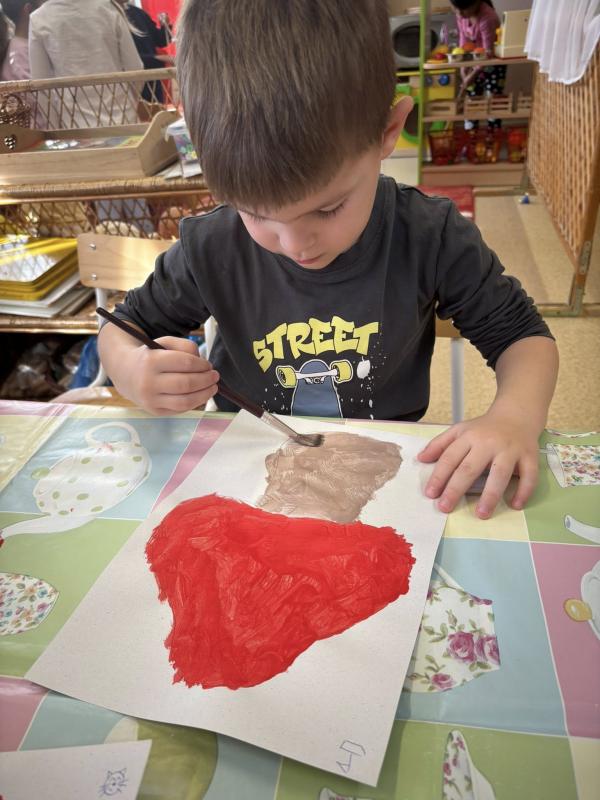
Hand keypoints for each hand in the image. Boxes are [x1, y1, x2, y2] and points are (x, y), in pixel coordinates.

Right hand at [116, 336, 218, 414]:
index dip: (202, 365)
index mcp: (151, 361)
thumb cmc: (151, 356)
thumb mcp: (164, 343)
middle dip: (206, 380)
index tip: (209, 366)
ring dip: (204, 395)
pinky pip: (181, 410)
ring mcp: (150, 399)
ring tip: (213, 388)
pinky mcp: (155, 411)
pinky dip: (195, 403)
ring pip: (185, 401)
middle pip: (186, 384)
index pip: (185, 363)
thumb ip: (186, 347)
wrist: (126, 373)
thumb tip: (204, 365)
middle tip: (215, 376)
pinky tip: (201, 395)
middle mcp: (148, 382)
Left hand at [417, 409, 539, 518]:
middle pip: (470, 468)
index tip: (431, 494)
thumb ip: (440, 444)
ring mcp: (511, 449)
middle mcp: (489, 443)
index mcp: (469, 436)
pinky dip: (524, 491)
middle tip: (445, 507)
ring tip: (481, 514)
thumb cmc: (485, 428)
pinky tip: (515, 505)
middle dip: (456, 489)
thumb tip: (421, 458)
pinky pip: (529, 475)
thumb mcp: (460, 430)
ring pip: (500, 474)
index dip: (439, 476)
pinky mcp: (530, 456)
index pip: (450, 458)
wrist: (517, 414)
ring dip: (490, 495)